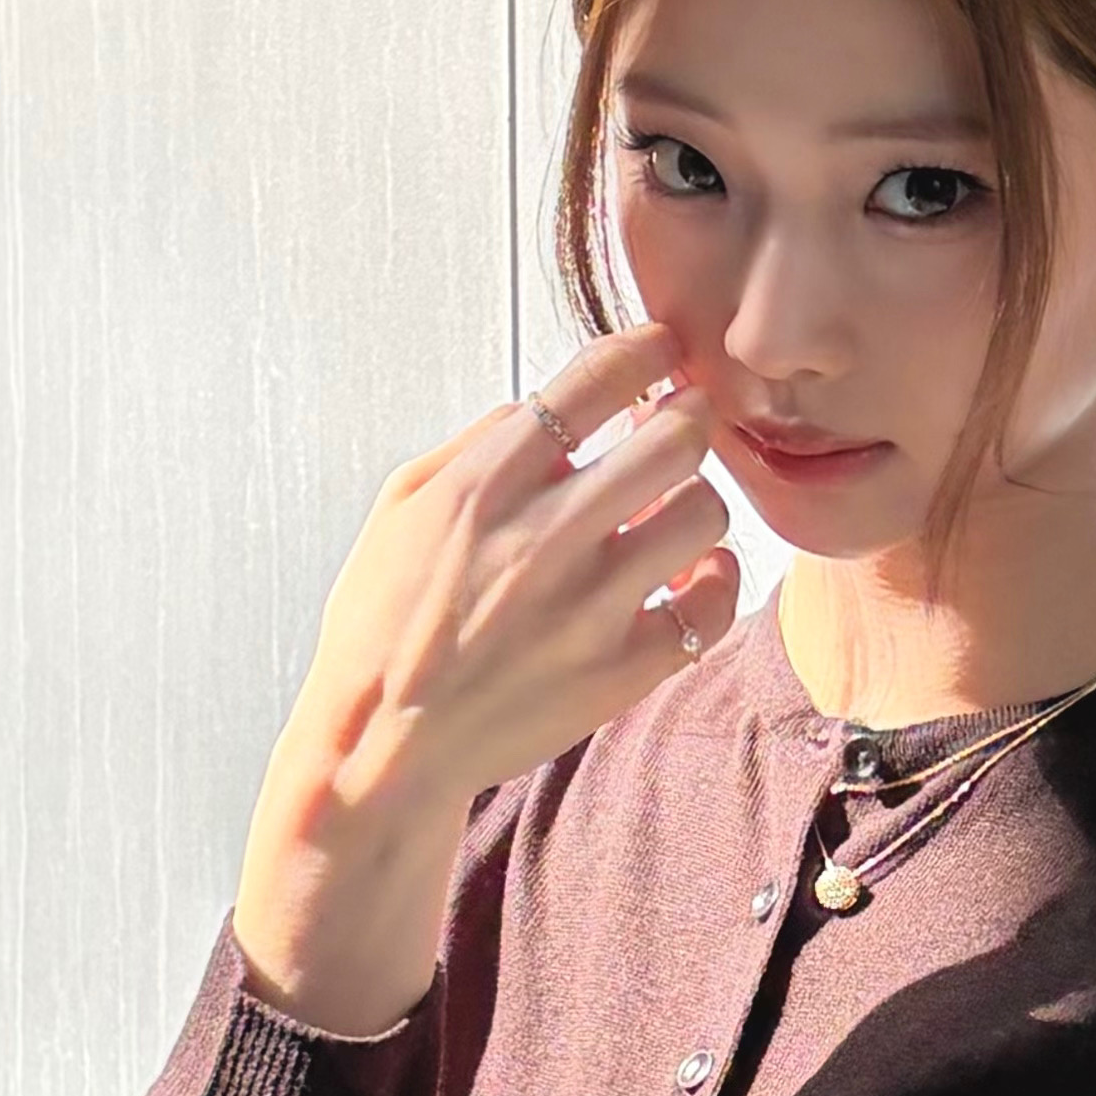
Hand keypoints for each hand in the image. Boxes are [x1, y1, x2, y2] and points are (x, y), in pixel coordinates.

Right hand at [234, 327, 737, 1029]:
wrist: (382, 747)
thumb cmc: (385, 624)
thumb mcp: (399, 511)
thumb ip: (474, 446)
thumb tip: (541, 404)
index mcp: (483, 488)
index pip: (591, 385)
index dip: (644, 350)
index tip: (662, 347)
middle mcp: (542, 540)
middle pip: (673, 439)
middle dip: (689, 417)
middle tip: (684, 423)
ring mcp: (587, 610)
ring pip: (702, 514)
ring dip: (698, 500)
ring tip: (674, 509)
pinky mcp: (620, 672)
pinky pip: (710, 606)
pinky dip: (714, 581)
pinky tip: (691, 574)